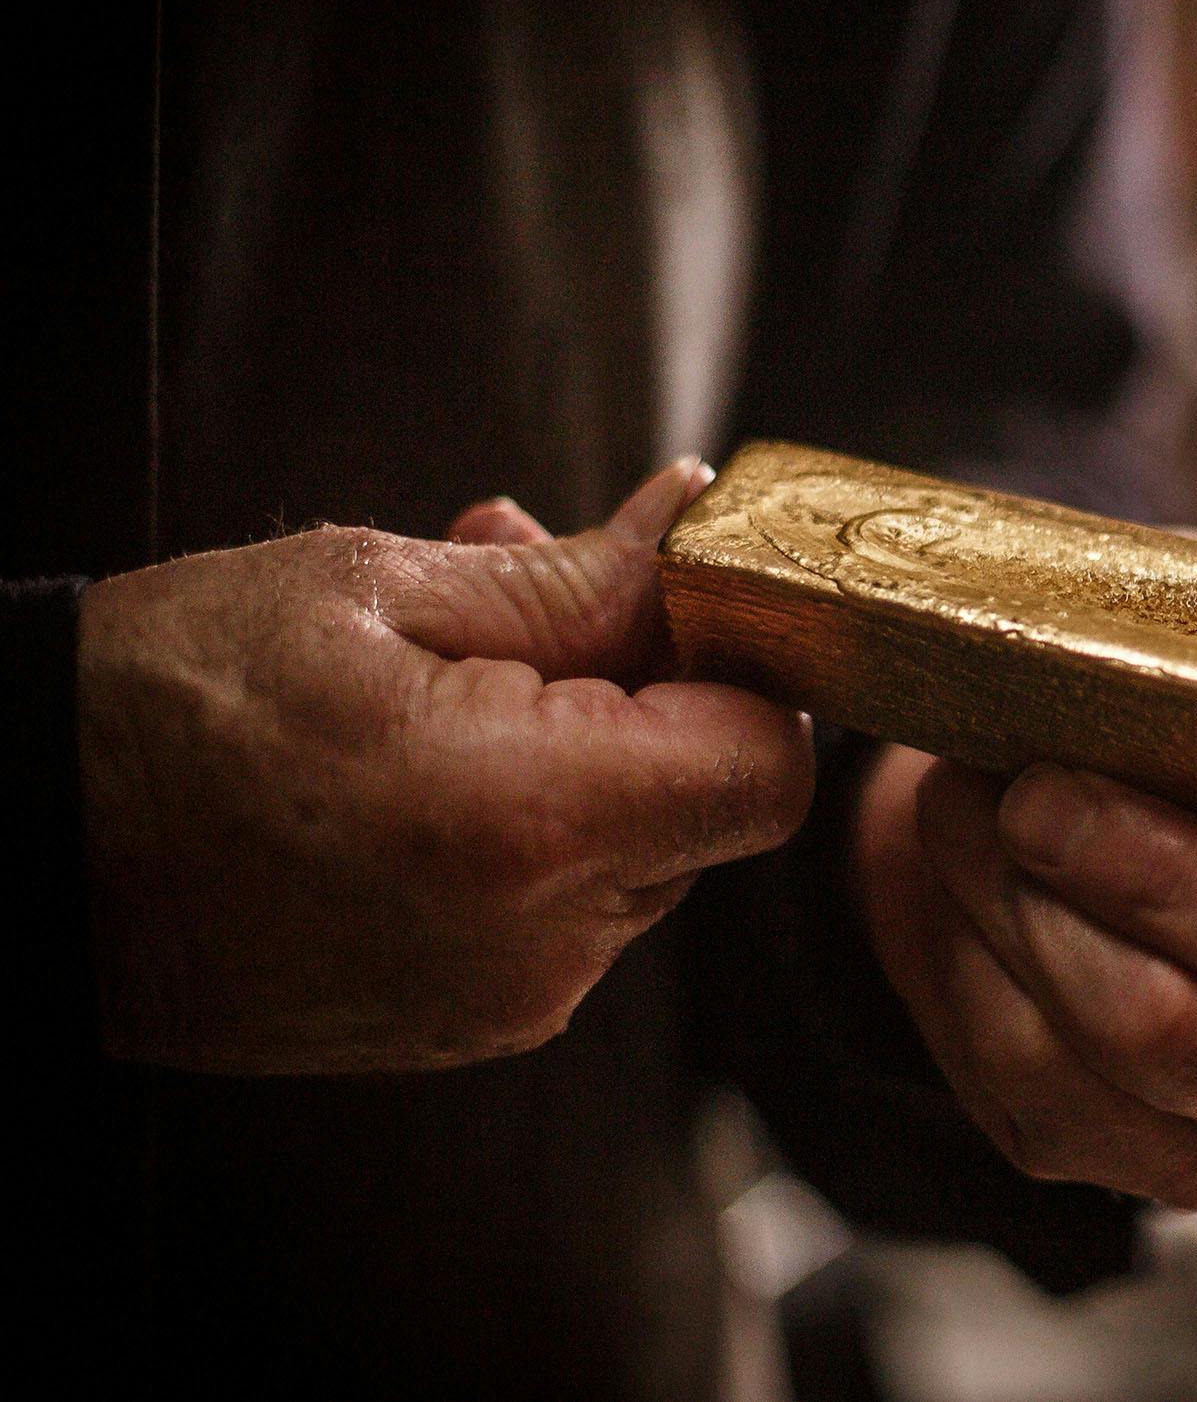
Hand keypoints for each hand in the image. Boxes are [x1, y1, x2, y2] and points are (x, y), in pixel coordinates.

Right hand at [78, 461, 813, 1074]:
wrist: (15, 857)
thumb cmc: (165, 704)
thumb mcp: (376, 589)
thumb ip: (578, 578)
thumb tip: (695, 526)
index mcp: (533, 825)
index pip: (766, 763)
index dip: (744, 669)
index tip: (677, 598)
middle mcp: (543, 942)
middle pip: (709, 806)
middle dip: (651, 686)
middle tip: (538, 577)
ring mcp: (508, 1001)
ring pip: (641, 852)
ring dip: (587, 742)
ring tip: (458, 648)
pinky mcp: (467, 1024)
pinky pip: (568, 906)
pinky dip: (537, 819)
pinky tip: (439, 739)